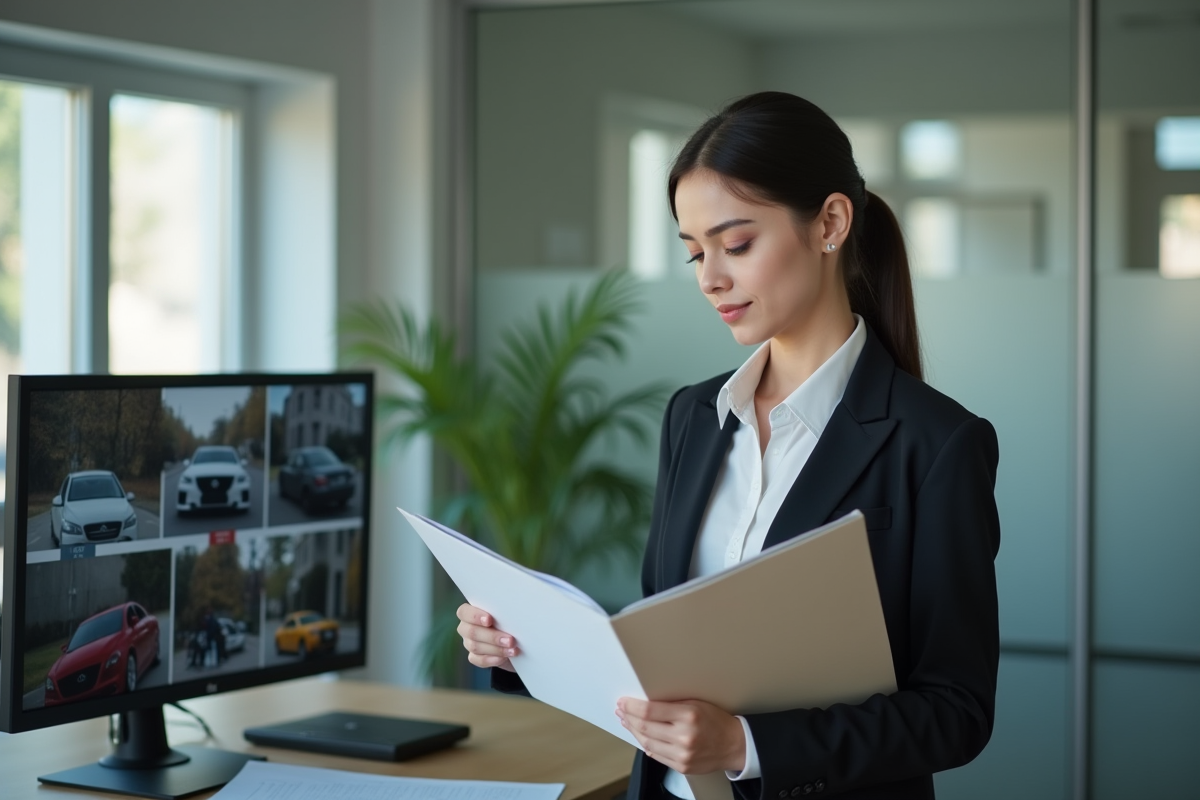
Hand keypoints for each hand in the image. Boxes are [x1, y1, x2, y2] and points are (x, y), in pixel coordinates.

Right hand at [456, 603, 518, 671]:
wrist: (516, 641)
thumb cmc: (510, 622)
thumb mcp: (508, 615)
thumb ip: (504, 613)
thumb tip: (513, 614)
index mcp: (471, 612)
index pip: (464, 612)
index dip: (475, 616)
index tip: (489, 620)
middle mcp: (467, 627)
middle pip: (471, 632)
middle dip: (492, 636)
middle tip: (510, 640)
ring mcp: (469, 643)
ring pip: (475, 647)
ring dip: (496, 649)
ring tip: (512, 650)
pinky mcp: (475, 657)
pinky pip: (478, 660)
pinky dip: (492, 659)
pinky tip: (503, 658)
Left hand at [616, 697, 745, 774]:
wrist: (734, 745)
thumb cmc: (716, 720)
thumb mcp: (697, 703)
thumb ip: (672, 703)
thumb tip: (645, 701)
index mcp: (688, 716)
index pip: (650, 711)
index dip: (632, 706)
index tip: (623, 701)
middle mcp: (684, 736)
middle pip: (645, 727)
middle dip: (628, 717)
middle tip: (621, 710)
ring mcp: (682, 754)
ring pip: (647, 743)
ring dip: (633, 731)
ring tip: (627, 722)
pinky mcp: (682, 766)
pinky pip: (656, 755)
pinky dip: (645, 744)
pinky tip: (641, 736)